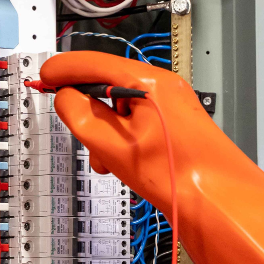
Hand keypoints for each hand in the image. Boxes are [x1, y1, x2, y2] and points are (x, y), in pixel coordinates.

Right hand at [41, 51, 219, 213]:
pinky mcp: (177, 123)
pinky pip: (139, 121)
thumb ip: (80, 115)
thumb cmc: (177, 175)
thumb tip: (66, 97)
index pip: (95, 63)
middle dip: (88, 110)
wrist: (218, 201)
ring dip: (105, 131)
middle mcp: (164, 86)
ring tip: (107, 160)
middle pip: (109, 85)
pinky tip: (123, 164)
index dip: (64, 70)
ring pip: (122, 108)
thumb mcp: (112, 145)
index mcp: (149, 82)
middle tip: (73, 128)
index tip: (44, 78)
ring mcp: (173, 105)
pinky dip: (124, 139)